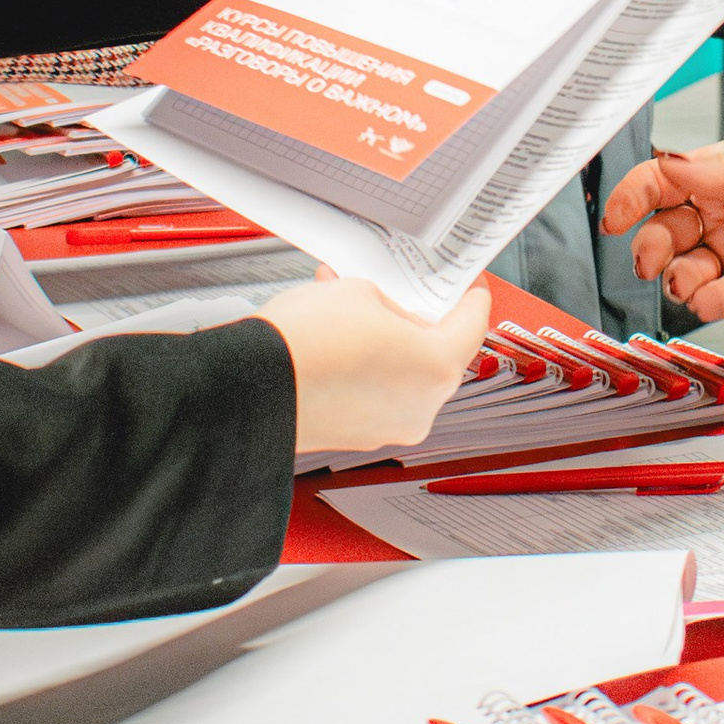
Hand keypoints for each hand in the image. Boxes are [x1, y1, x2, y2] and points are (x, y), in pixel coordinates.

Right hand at [254, 277, 493, 455]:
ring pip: (405, 375)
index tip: (467, 288)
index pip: (473, 324)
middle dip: (416, 321)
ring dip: (386, 345)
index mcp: (436, 366)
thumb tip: (385, 312)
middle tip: (399, 296)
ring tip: (351, 313)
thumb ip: (390, 302)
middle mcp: (421, 405)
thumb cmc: (302, 344)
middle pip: (438, 353)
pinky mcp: (360, 435)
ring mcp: (390, 426)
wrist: (250, 389)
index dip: (471, 297)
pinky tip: (336, 342)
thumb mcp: (359, 292)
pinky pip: (377, 394)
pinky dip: (365, 369)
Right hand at [599, 128, 723, 319]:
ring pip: (684, 271)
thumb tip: (669, 162)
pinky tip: (713, 296)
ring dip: (677, 278)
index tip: (616, 217)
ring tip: (690, 278)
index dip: (632, 198)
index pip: (660, 184)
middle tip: (652, 257)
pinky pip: (717, 301)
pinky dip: (707, 303)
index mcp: (721, 175)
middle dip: (650, 247)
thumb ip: (719, 167)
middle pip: (664, 232)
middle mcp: (723, 215)